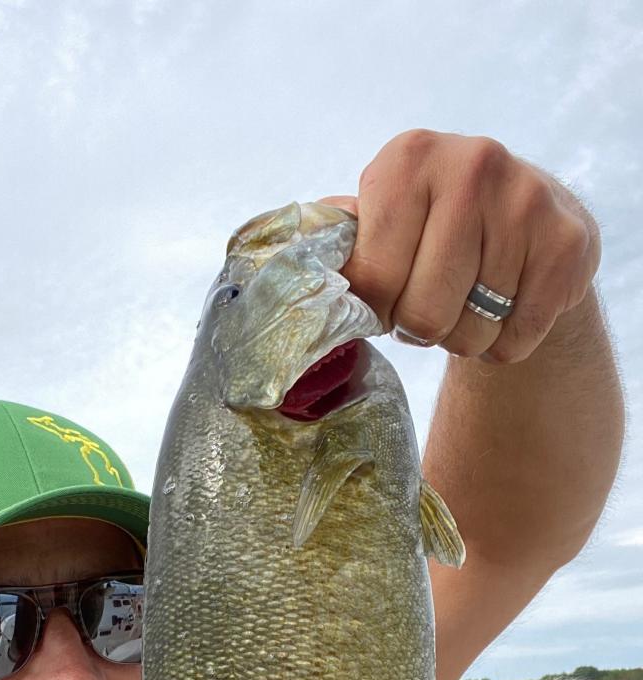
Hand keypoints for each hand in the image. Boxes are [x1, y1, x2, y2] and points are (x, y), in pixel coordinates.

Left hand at [318, 130, 600, 362]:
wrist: (532, 216)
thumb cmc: (435, 224)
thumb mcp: (385, 214)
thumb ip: (341, 239)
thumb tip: (287, 267)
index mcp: (407, 159)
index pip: (371, 280)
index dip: (375, 309)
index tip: (385, 299)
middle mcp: (471, 166)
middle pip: (422, 314)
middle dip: (418, 329)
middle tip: (427, 308)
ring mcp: (526, 201)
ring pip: (470, 333)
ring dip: (462, 338)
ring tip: (468, 302)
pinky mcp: (567, 243)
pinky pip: (515, 340)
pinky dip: (503, 345)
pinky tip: (505, 307)